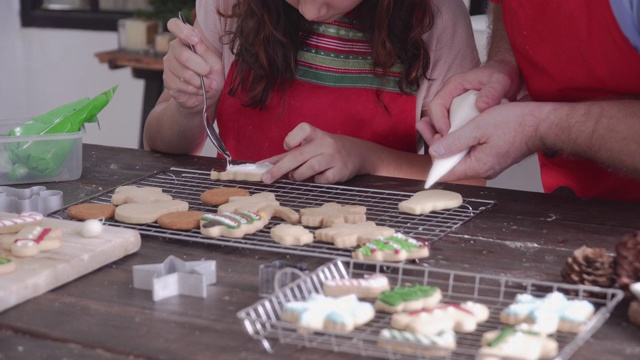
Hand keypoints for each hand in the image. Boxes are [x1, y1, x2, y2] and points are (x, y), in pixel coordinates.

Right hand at [163, 18, 224, 111]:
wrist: (205, 96)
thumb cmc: (211, 76)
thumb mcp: (215, 63)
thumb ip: (206, 52)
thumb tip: (197, 42)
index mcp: (186, 39)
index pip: (174, 25)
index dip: (183, 31)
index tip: (196, 41)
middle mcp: (174, 49)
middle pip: (183, 54)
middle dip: (201, 67)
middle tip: (210, 72)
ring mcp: (169, 65)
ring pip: (184, 72)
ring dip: (201, 81)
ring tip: (209, 85)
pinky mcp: (168, 80)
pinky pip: (181, 85)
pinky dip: (195, 89)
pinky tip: (200, 90)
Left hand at [261, 123, 371, 183]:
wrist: (357, 153)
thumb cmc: (325, 150)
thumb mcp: (309, 147)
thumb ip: (287, 156)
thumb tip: (262, 165)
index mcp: (316, 134)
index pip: (303, 129)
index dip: (292, 138)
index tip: (287, 147)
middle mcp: (325, 143)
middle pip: (299, 155)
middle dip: (280, 169)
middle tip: (266, 179)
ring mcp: (334, 157)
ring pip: (309, 169)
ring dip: (298, 176)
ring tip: (296, 176)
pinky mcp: (341, 171)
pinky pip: (322, 180)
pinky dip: (316, 181)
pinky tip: (318, 178)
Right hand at [420, 61, 521, 145]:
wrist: (506, 74)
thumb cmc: (501, 75)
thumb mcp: (500, 81)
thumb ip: (492, 92)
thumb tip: (481, 106)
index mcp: (454, 85)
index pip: (437, 104)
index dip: (439, 121)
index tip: (447, 134)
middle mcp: (450, 95)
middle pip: (433, 116)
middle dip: (437, 132)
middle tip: (446, 146)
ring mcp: (453, 104)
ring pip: (438, 122)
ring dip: (441, 136)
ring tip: (449, 149)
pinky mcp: (458, 113)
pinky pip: (449, 126)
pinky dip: (451, 137)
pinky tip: (458, 146)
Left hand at [427, 101, 542, 180]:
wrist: (543, 123)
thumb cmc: (516, 124)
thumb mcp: (479, 127)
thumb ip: (455, 141)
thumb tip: (436, 152)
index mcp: (478, 166)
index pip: (446, 172)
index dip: (433, 160)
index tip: (425, 143)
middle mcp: (482, 169)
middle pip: (451, 163)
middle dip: (437, 145)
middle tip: (426, 126)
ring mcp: (488, 163)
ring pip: (461, 156)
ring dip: (448, 141)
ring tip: (437, 123)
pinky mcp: (493, 156)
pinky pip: (471, 152)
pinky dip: (461, 141)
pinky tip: (456, 128)